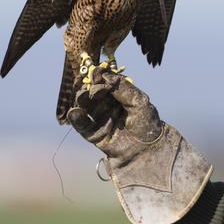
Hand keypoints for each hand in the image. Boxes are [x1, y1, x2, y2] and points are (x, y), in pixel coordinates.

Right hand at [66, 67, 212, 223]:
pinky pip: (82, 124)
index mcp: (120, 96)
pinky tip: (75, 112)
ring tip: (82, 96)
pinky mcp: (94, 134)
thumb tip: (104, 74)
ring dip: (81, 99)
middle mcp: (108, 106)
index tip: (94, 73)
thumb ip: (122, 88)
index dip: (99, 77)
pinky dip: (76, 118)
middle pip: (93, 92)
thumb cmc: (147, 124)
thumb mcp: (139, 101)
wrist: (149, 151)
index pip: (105, 83)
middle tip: (85, 84)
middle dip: (87, 87)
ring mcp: (100, 119)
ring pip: (85, 106)